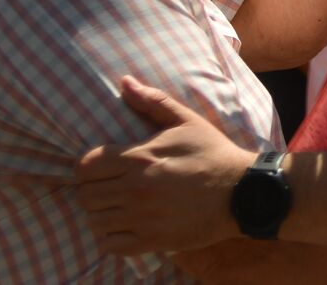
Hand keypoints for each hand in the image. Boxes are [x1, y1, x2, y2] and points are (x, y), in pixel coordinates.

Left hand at [75, 76, 256, 254]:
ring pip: (95, 221)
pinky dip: (112, 236)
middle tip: (110, 187)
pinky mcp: (151, 240)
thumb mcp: (186, 121)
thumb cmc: (212, 153)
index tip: (102, 168)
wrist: (241, 191)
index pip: (85, 167)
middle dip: (93, 190)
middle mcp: (134, 189)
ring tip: (117, 206)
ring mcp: (142, 217)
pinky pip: (111, 244)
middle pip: (85, 196)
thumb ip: (152, 101)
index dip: (89, 167)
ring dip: (102, 213)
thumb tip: (124, 81)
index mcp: (139, 158)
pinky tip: (126, 225)